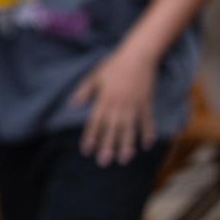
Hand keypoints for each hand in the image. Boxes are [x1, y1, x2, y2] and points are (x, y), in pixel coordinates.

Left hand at [70, 47, 156, 165]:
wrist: (137, 56)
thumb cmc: (113, 66)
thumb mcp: (95, 76)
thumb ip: (84, 91)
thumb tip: (72, 105)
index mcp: (104, 99)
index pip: (95, 122)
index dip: (90, 136)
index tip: (86, 150)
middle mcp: (118, 105)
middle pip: (112, 129)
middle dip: (107, 146)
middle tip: (103, 162)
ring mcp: (134, 105)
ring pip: (129, 129)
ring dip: (126, 144)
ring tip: (123, 159)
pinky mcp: (146, 104)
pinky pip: (147, 121)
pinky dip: (147, 133)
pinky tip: (146, 145)